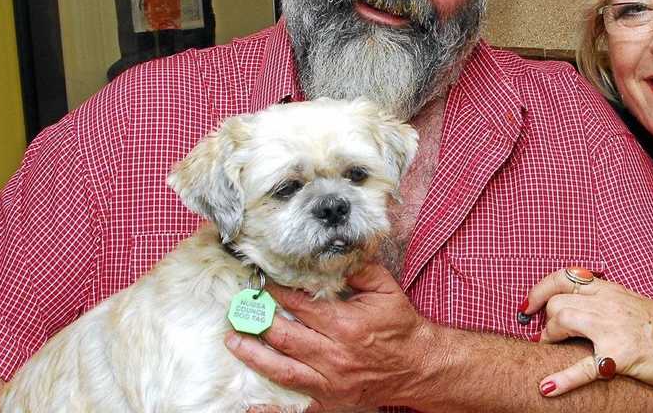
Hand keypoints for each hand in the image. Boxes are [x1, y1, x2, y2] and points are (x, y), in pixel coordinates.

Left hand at [225, 263, 438, 411]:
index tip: (261, 281)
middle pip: (283, 335)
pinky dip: (270, 407)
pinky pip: (295, 403)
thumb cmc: (401, 326)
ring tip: (233, 339)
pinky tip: (248, 402)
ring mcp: (329, 380)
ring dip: (252, 353)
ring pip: (281, 368)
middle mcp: (333, 354)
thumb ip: (357, 270)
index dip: (277, 291)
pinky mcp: (329, 398)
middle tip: (239, 306)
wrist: (419, 366)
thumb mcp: (385, 290)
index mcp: (345, 324)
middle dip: (257, 319)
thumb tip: (330, 255)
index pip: (300, 304)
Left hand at [522, 268, 652, 410]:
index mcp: (611, 290)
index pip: (564, 277)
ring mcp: (614, 327)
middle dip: (546, 321)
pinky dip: (562, 378)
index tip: (527, 307)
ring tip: (550, 350)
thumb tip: (574, 300)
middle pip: (558, 302)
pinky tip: (547, 387)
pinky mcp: (620, 355)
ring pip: (563, 319)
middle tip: (548, 338)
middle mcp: (610, 303)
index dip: (539, 290)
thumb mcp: (632, 304)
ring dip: (549, 338)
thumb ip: (605, 299)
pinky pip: (584, 366)